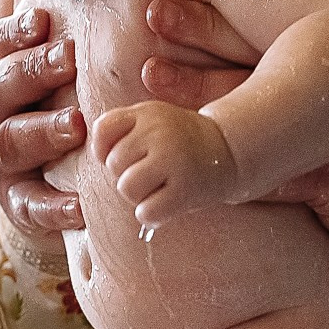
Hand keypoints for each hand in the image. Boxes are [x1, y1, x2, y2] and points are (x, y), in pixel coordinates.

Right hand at [0, 6, 85, 245]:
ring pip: (10, 142)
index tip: (42, 20)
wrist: (75, 180)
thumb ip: (74, 22)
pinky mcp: (20, 201)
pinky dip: (51, 206)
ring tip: (77, 125)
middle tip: (70, 58)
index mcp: (2, 77)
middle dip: (32, 71)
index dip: (13, 34)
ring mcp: (3, 160)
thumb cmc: (82, 100)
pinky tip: (80, 204)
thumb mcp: (75, 61)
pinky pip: (28, 205)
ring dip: (42, 131)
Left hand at [91, 101, 237, 226]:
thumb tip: (99, 156)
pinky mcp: (185, 188)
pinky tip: (165, 206)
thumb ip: (124, 130)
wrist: (229, 151)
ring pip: (126, 188)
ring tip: (157, 189)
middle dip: (126, 175)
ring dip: (138, 196)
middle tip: (150, 175)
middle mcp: (159, 132)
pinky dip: (151, 215)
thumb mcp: (153, 121)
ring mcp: (173, 159)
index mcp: (147, 113)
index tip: (125, 157)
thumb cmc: (181, 142)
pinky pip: (146, 212)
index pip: (103, 130)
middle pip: (114, 165)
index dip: (104, 150)